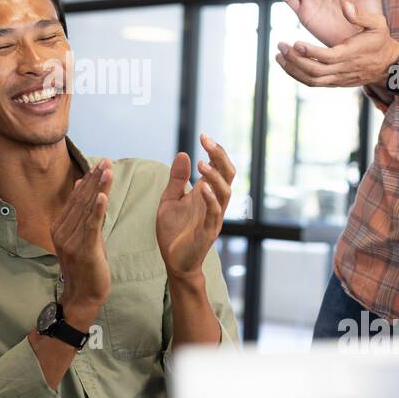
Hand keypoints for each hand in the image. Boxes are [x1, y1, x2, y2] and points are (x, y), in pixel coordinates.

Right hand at [50, 159, 112, 311]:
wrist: (83, 296)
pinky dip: (97, 209)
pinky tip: (103, 196)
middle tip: (106, 161)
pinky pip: (91, 225)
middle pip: (81, 200)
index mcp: (60, 227)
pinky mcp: (83, 249)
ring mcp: (71, 241)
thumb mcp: (83, 236)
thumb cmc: (86, 266)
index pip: (76, 198)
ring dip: (99, 188)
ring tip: (107, 171)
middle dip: (95, 179)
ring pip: (87, 209)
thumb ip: (83, 213)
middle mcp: (62, 232)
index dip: (89, 180)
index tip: (100, 164)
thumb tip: (83, 185)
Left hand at [155, 134, 234, 282]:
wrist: (173, 262)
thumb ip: (177, 179)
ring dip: (215, 177)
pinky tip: (201, 187)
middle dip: (220, 157)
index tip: (203, 135)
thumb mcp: (170, 200)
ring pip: (225, 193)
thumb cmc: (173, 232)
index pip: (219, 168)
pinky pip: (215, 214)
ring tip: (202, 164)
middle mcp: (214, 203)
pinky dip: (210, 200)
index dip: (215, 152)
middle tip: (207, 142)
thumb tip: (183, 154)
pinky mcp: (207, 233)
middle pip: (228, 176)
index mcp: (206, 194)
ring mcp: (213, 218)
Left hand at [275, 0, 398, 88]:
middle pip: (315, 71)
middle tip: (281, 46)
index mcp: (351, 54)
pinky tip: (287, 64)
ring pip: (311, 80)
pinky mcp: (334, 82)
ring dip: (292, 70)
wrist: (387, 65)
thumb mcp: (377, 24)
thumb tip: (346, 6)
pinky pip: (313, 83)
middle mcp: (343, 69)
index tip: (296, 43)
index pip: (328, 57)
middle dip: (295, 60)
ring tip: (279, 56)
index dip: (311, 52)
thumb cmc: (380, 40)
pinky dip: (297, 76)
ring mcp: (337, 78)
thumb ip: (360, 16)